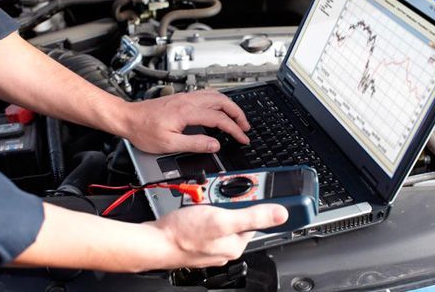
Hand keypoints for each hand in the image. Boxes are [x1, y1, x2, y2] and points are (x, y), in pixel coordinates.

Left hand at [122, 90, 250, 153]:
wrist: (128, 118)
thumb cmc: (143, 131)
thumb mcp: (169, 144)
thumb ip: (195, 144)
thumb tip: (214, 145)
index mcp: (187, 112)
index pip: (219, 119)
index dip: (234, 129)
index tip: (242, 138)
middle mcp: (188, 101)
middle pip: (222, 101)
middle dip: (238, 114)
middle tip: (245, 126)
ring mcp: (185, 97)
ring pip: (215, 95)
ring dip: (229, 106)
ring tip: (237, 118)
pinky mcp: (181, 98)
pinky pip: (207, 95)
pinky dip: (219, 102)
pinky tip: (219, 109)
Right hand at [146, 204, 287, 267]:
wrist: (153, 241)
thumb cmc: (183, 234)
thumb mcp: (223, 219)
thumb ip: (253, 215)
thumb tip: (281, 214)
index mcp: (236, 244)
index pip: (255, 218)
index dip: (254, 201)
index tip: (251, 189)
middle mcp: (225, 245)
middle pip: (237, 213)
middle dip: (227, 199)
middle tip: (216, 194)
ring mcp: (211, 241)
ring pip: (220, 213)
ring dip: (213, 201)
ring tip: (202, 199)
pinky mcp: (198, 236)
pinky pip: (207, 217)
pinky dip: (202, 208)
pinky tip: (194, 205)